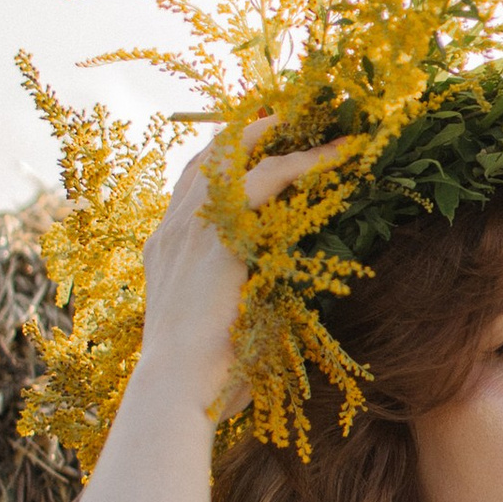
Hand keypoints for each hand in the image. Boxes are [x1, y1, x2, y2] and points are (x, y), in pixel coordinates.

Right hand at [136, 124, 345, 415]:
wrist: (174, 389)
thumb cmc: (199, 378)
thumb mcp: (216, 327)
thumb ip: (238, 304)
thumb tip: (275, 308)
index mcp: (166, 248)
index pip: (191, 183)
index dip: (221, 157)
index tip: (252, 141)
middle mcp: (172, 228)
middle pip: (207, 155)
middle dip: (245, 129)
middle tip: (283, 112)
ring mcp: (191, 227)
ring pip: (234, 154)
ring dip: (278, 132)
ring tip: (316, 119)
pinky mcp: (220, 233)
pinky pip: (268, 178)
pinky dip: (306, 161)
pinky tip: (337, 154)